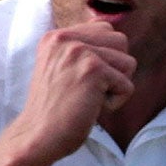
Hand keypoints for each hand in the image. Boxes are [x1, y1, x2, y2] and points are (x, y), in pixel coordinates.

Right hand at [3, 21, 136, 164]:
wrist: (36, 137)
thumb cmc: (52, 111)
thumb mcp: (60, 69)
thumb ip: (81, 50)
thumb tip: (114, 40)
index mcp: (55, 37)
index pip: (104, 29)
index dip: (104, 58)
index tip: (80, 80)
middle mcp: (65, 38)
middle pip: (120, 41)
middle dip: (114, 69)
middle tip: (87, 90)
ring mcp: (79, 52)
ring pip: (128, 63)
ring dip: (114, 87)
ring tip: (88, 98)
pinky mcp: (93, 69)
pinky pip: (127, 86)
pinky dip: (114, 103)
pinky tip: (90, 109)